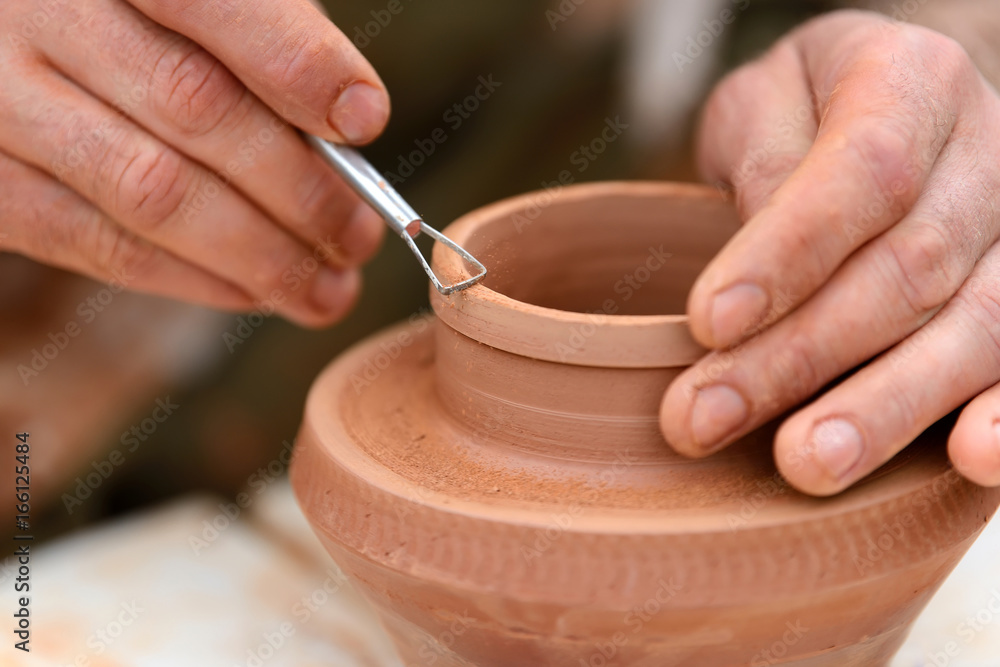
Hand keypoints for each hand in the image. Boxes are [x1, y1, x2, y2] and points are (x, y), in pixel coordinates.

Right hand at [0, 0, 389, 326]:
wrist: (11, 42)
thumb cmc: (136, 22)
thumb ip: (266, 37)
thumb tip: (349, 125)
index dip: (297, 65)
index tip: (365, 122)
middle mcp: (38, 10)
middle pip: (193, 106)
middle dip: (299, 188)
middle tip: (360, 236)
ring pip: (150, 191)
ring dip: (260, 255)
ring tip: (328, 288)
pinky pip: (96, 244)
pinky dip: (192, 280)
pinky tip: (255, 292)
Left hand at [659, 10, 999, 494]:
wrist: (876, 108)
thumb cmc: (799, 115)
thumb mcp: (759, 108)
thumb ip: (760, 169)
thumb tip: (752, 289)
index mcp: (912, 81)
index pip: (863, 171)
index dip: (786, 255)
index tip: (707, 324)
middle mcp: (989, 151)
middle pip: (908, 267)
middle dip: (800, 354)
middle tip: (704, 418)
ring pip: (976, 326)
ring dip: (885, 406)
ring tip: (802, 464)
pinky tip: (967, 461)